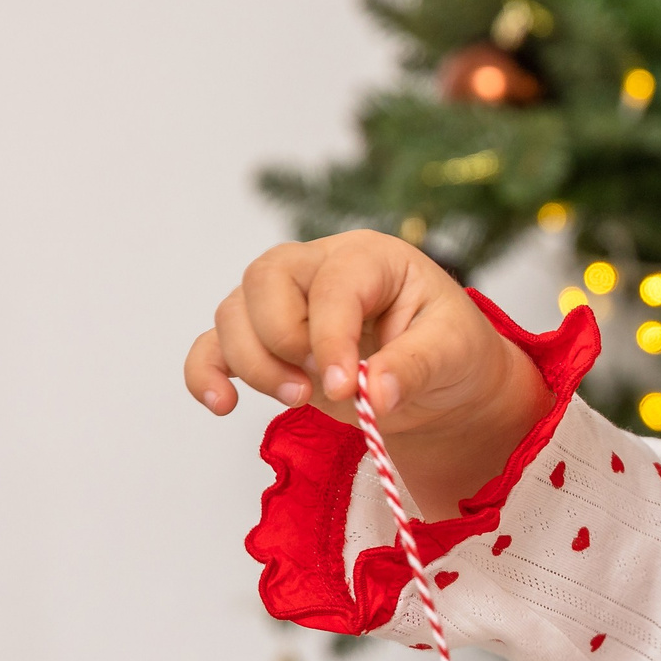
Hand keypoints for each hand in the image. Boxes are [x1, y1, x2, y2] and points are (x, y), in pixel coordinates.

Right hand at [186, 232, 551, 513]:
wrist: (441, 382)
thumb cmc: (451, 351)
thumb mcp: (454, 353)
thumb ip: (415, 367)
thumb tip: (374, 392)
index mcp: (371, 257)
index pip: (333, 283)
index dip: (331, 336)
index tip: (348, 388)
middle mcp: (318, 268)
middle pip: (265, 279)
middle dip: (282, 340)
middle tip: (318, 389)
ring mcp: (283, 302)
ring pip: (232, 313)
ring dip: (253, 364)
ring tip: (299, 399)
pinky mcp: (263, 342)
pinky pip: (212, 346)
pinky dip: (206, 373)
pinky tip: (223, 403)